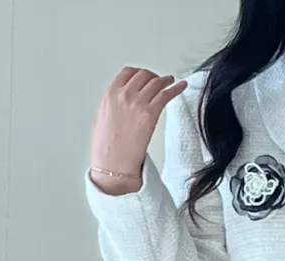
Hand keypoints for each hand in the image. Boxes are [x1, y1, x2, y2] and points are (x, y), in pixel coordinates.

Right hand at [90, 67, 187, 191]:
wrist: (113, 164)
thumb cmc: (107, 148)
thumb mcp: (103, 119)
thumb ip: (114, 105)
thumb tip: (122, 103)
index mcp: (110, 94)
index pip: (128, 73)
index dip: (140, 73)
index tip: (146, 76)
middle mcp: (124, 94)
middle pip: (144, 75)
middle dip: (153, 76)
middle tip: (160, 80)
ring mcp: (138, 102)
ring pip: (156, 82)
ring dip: (165, 80)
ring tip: (171, 81)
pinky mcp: (150, 114)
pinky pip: (166, 95)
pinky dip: (176, 88)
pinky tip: (181, 86)